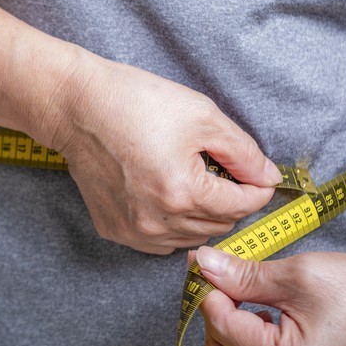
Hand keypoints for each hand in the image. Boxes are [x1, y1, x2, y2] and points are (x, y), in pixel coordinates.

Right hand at [53, 58, 280, 253]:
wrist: (77, 108)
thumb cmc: (135, 103)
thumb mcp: (201, 115)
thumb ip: (243, 152)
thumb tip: (267, 177)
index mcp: (183, 193)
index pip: (242, 206)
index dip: (257, 189)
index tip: (257, 175)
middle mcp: (158, 222)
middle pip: (218, 225)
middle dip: (229, 201)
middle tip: (219, 171)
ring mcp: (132, 231)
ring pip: (190, 237)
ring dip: (201, 215)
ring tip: (190, 181)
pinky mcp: (113, 229)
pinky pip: (158, 242)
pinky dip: (171, 226)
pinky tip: (164, 198)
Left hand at [197, 246, 345, 345]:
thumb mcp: (299, 275)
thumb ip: (242, 274)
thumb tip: (202, 263)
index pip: (218, 323)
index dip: (210, 290)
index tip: (210, 267)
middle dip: (216, 312)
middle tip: (230, 284)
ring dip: (223, 339)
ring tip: (248, 312)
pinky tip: (258, 334)